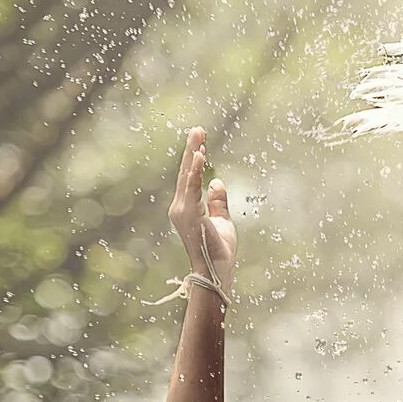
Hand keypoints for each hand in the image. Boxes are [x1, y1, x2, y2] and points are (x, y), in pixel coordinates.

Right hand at [169, 127, 235, 297]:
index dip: (195, 160)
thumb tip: (217, 182)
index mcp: (187, 208)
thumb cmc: (219, 252)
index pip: (190, 179)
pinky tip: (199, 156)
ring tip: (199, 136)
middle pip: (185, 173)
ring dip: (193, 154)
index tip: (201, 144)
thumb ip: (218, 202)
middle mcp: (179, 207)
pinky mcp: (188, 214)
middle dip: (192, 149)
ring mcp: (182, 211)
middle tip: (199, 129)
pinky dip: (195, 171)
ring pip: (187, 176)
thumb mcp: (222, 221)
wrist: (216, 272)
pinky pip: (191, 188)